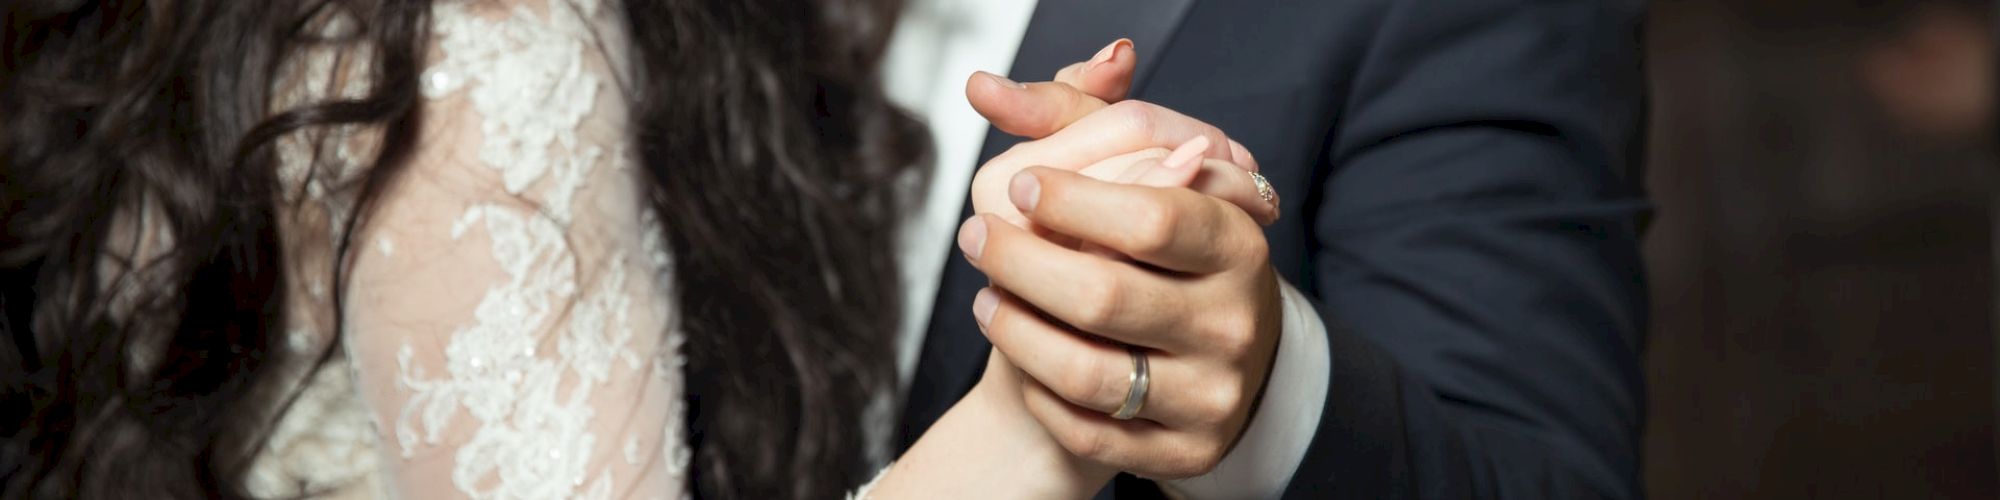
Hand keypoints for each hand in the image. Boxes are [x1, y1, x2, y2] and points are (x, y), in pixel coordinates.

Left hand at [960, 42, 1285, 478]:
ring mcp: (1212, 395)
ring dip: (1013, 329)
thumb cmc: (1159, 251)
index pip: (1153, 218)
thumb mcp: (1139, 173)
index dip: (1072, 200)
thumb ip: (1078, 121)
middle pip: (1103, 295)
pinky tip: (1021, 352)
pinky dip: (1038, 391)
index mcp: (1237, 243)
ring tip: (984, 297)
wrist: (1197, 356)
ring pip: (1085, 372)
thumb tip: (988, 89)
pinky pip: (1088, 430)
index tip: (1021, 182)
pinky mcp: (1184, 452)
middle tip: (975, 236)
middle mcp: (1235, 323)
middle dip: (1019, 261)